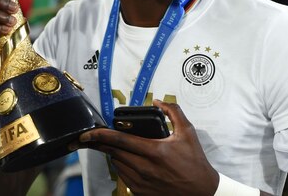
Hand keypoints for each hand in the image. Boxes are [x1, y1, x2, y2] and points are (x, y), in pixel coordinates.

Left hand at [76, 100, 218, 195]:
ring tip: (119, 146)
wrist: (201, 192)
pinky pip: (123, 176)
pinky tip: (129, 159)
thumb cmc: (195, 163)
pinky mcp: (140, 192)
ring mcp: (140, 182)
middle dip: (101, 143)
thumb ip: (173, 112)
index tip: (86, 134)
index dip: (100, 136)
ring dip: (114, 153)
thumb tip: (158, 102)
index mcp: (154, 151)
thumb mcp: (188, 133)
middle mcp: (144, 168)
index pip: (119, 141)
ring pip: (117, 164)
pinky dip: (122, 165)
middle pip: (113, 152)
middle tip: (91, 137)